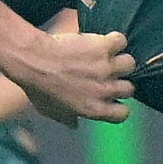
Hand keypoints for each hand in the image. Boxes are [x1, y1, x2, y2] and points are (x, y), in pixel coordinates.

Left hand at [0, 7, 133, 123]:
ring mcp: (106, 68)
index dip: (118, 106)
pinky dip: (114, 39)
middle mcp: (104, 90)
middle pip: (129, 88)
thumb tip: (75, 124)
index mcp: (94, 109)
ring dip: (119, 59)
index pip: (122, 114)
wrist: (33, 60)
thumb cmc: (38, 87)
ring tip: (107, 56)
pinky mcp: (103, 47)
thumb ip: (67, 118)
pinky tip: (103, 40)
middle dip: (119, 82)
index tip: (110, 99)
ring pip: (129, 64)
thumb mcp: (51, 110)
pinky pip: (121, 40)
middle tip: (107, 75)